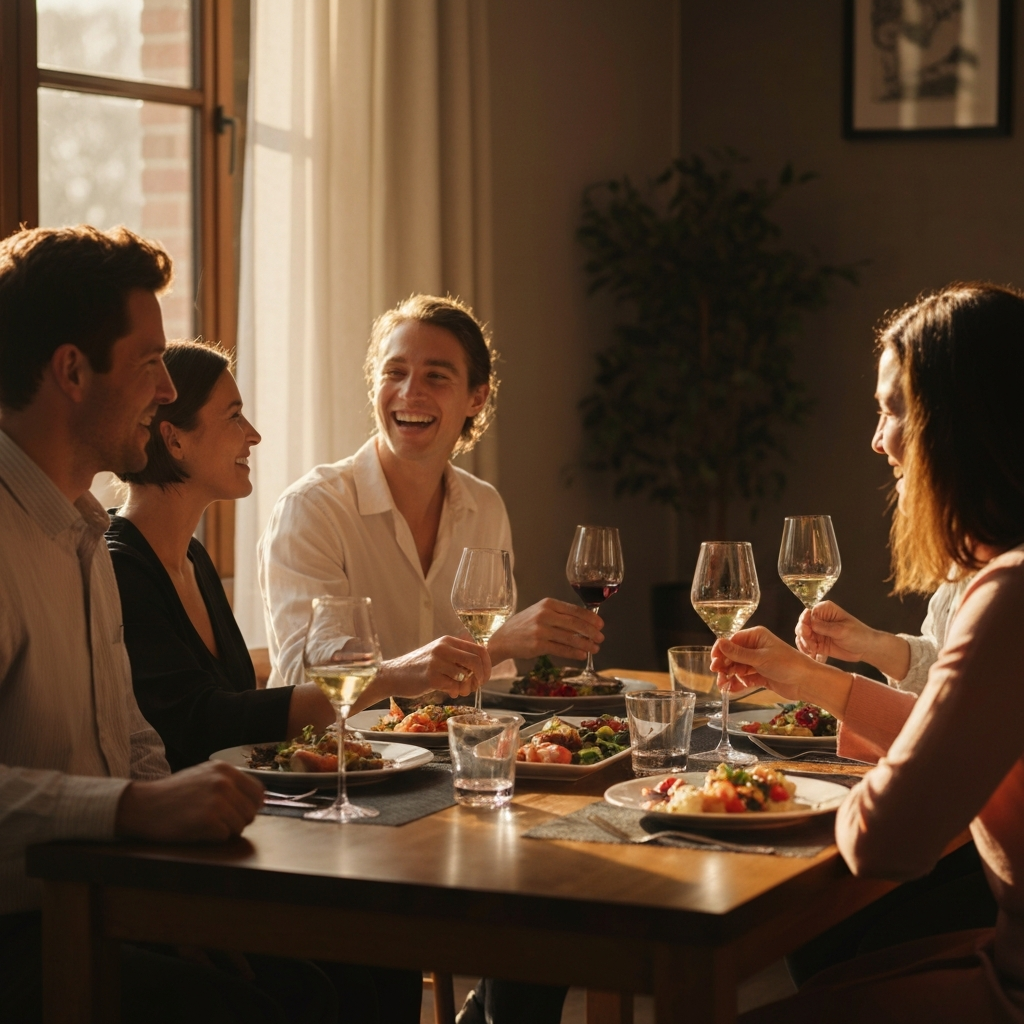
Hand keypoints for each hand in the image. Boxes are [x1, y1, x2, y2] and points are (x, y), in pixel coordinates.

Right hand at [116, 761, 264, 841]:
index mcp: (225, 769)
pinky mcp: (208, 819)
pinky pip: (225, 836)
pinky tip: (197, 830)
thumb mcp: (203, 776)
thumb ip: (229, 783)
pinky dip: (213, 838)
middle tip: (217, 822)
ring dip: (225, 830)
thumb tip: (258, 799)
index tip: (239, 813)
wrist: (143, 805)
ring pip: (240, 826)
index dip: (251, 806)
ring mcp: (217, 800)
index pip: (258, 792)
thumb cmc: (173, 794)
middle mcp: (224, 782)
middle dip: (238, 821)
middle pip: (251, 812)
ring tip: (204, 824)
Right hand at [379, 635, 490, 699]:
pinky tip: (450, 692)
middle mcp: (444, 648)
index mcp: (448, 641)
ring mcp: (437, 662)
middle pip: (476, 661)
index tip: (485, 677)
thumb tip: (482, 666)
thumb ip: (457, 657)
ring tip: (460, 691)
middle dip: (481, 677)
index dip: (487, 665)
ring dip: (467, 687)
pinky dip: (456, 692)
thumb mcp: (439, 655)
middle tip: (477, 686)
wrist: (393, 675)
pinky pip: (454, 686)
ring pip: (466, 675)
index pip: (479, 649)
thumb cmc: (419, 667)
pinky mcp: (431, 677)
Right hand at [487, 598, 603, 662]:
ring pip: (570, 638)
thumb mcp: (539, 612)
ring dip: (585, 644)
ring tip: (595, 649)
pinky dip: (574, 653)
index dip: (590, 618)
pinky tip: (582, 655)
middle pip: (574, 623)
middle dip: (591, 632)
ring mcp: (541, 630)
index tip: (600, 624)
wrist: (503, 638)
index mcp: (547, 604)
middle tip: (600, 638)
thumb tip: (584, 623)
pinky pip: (561, 649)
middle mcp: (544, 615)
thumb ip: (559, 614)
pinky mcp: (538, 645)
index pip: (574, 610)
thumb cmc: (524, 625)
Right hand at [710, 627, 808, 699]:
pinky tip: (731, 689)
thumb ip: (738, 653)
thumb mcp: (760, 658)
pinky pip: (745, 678)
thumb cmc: (787, 664)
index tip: (713, 661)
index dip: (721, 651)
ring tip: (723, 685)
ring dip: (729, 676)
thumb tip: (719, 643)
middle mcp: (756, 648)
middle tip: (717, 674)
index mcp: (756, 637)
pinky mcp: (761, 675)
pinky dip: (738, 683)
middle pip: (733, 655)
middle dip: (724, 665)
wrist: (806, 682)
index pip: (732, 641)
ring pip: (738, 668)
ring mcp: (758, 662)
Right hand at [796, 601, 872, 660]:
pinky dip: (805, 649)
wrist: (866, 648)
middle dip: (803, 634)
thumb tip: (809, 623)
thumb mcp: (842, 630)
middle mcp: (819, 619)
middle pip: (802, 625)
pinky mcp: (818, 643)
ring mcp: (817, 632)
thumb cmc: (858, 634)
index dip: (805, 622)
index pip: (808, 613)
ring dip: (804, 643)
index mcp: (825, 610)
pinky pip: (806, 645)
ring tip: (812, 650)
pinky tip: (811, 654)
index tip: (807, 631)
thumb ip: (825, 627)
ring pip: (801, 636)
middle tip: (811, 644)